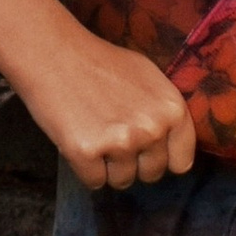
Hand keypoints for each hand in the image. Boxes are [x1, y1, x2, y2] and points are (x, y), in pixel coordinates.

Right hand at [19, 4, 195, 191]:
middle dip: (133, 163)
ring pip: (122, 180)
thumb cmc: (100, 62)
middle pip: (151, 174)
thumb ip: (164, 111)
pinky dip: (85, 168)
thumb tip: (171, 143)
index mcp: (172, 109)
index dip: (162, 158)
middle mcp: (152, 128)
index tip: (147, 150)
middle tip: (113, 136)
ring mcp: (120, 142)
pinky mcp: (87, 153)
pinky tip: (78, 139)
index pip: (181, 162)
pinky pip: (94, 182)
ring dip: (107, 166)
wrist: (54, 53)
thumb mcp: (148, 77)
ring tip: (94, 134)